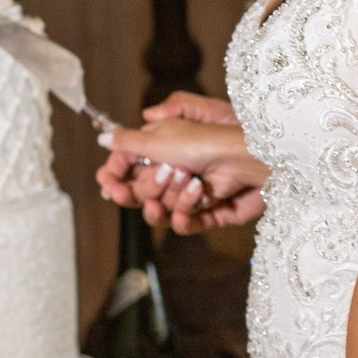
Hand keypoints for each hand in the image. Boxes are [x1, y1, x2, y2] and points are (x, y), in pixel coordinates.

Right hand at [95, 93, 268, 234]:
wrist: (254, 158)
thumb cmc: (209, 139)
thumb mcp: (164, 133)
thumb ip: (129, 140)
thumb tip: (103, 139)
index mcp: (163, 149)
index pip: (129, 169)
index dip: (116, 177)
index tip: (109, 183)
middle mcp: (176, 171)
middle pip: (141, 193)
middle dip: (147, 186)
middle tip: (164, 175)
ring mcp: (193, 194)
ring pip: (160, 211)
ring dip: (169, 198)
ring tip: (188, 182)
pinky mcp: (211, 213)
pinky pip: (185, 224)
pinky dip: (184, 216)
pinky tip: (193, 203)